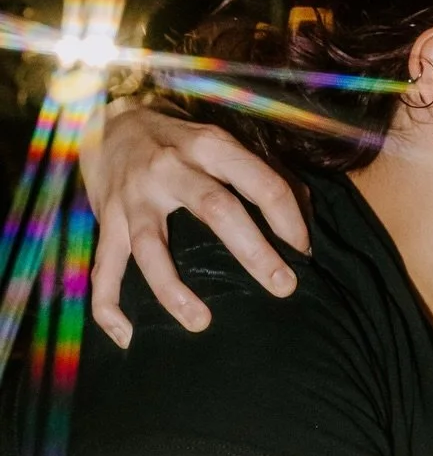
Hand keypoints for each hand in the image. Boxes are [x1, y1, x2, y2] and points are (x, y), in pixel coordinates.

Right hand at [85, 103, 309, 345]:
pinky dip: (109, 306)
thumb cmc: (179, 139)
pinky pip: (103, 269)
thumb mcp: (220, 140)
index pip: (260, 181)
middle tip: (284, 287)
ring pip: (150, 247)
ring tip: (201, 323)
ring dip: (173, 289)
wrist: (108, 120)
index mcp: (209, 145)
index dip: (288, 217)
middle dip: (254, 252)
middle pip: (216, 210)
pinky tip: (127, 335)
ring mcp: (133, 197)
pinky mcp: (106, 221)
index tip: (302, 249)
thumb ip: (261, 171)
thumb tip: (306, 209)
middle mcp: (170, 168)